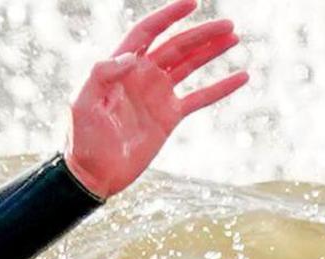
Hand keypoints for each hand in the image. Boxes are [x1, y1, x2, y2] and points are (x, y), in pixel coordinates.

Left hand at [66, 2, 248, 198]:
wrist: (92, 175)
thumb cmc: (82, 140)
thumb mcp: (84, 105)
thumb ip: (102, 76)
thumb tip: (131, 57)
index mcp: (120, 68)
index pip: (147, 33)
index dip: (168, 16)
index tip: (192, 2)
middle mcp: (142, 76)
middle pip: (176, 45)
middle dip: (201, 33)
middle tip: (228, 25)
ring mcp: (157, 95)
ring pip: (190, 65)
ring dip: (211, 50)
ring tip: (234, 37)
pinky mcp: (169, 116)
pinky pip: (200, 98)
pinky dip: (221, 88)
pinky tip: (242, 76)